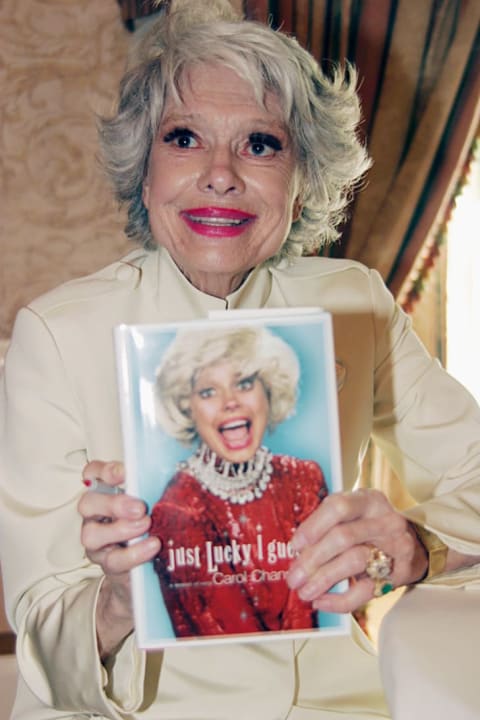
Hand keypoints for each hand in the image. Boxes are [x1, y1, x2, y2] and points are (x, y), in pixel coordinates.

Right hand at [78, 460, 159, 657]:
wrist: (144, 572)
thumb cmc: (149, 528)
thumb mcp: (152, 504)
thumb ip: (154, 489)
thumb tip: (179, 471)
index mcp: (106, 494)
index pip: (93, 474)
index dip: (104, 471)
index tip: (125, 474)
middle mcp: (95, 517)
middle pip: (87, 503)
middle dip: (113, 503)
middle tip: (139, 507)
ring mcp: (97, 543)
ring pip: (91, 535)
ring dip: (120, 529)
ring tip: (145, 526)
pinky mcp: (108, 565)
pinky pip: (113, 560)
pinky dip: (134, 553)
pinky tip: (152, 546)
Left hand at [286, 488, 427, 612]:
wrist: (414, 545)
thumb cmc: (371, 528)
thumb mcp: (355, 515)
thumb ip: (329, 525)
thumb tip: (296, 551)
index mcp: (369, 500)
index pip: (339, 507)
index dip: (313, 526)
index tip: (294, 545)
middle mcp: (385, 520)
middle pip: (343, 537)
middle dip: (313, 559)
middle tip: (293, 577)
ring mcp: (395, 546)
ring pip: (354, 561)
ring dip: (323, 579)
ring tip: (303, 591)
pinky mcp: (398, 573)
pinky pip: (365, 590)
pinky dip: (339, 600)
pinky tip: (321, 601)